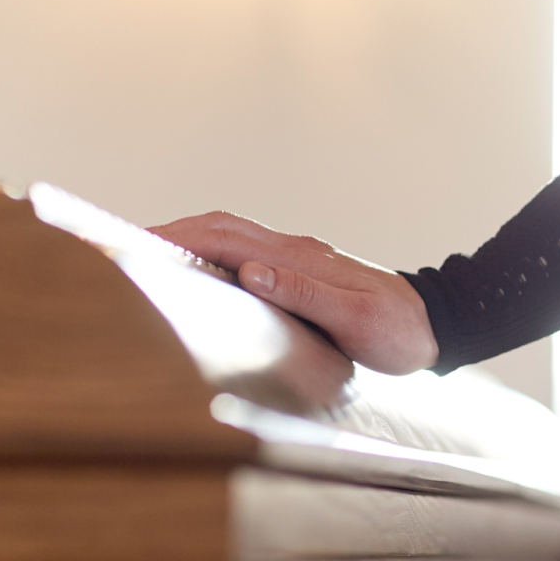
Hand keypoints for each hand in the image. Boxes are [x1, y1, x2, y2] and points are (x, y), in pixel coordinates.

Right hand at [148, 212, 439, 374]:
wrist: (437, 326)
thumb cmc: (399, 331)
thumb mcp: (356, 320)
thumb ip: (304, 294)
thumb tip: (250, 272)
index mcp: (299, 258)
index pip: (225, 237)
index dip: (177, 236)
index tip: (134, 241)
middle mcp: (294, 252)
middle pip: (220, 228)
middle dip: (171, 233)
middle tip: (122, 245)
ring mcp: (298, 260)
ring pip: (232, 238)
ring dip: (190, 242)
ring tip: (149, 258)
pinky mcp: (303, 274)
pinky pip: (247, 256)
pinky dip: (213, 257)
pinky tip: (199, 275)